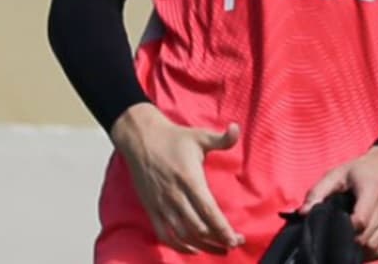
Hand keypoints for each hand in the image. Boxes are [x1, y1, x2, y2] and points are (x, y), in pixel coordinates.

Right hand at [110, 103, 243, 254]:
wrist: (141, 139)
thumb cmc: (174, 138)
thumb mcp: (200, 135)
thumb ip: (221, 138)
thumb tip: (236, 128)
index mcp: (190, 179)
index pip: (208, 211)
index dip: (222, 228)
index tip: (236, 239)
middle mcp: (175, 196)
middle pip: (198, 228)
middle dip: (218, 239)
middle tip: (234, 243)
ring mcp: (162, 205)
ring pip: (183, 235)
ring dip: (203, 246)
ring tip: (220, 249)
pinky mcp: (152, 209)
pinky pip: (165, 235)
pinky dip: (179, 246)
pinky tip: (194, 249)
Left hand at [301, 146, 377, 259]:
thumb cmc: (363, 170)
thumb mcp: (338, 173)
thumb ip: (318, 191)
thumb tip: (303, 213)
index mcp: (373, 191)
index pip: (360, 222)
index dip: (343, 231)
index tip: (332, 229)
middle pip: (367, 239)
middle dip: (348, 243)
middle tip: (335, 238)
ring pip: (375, 248)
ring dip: (359, 250)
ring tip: (346, 243)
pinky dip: (370, 253)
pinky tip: (359, 247)